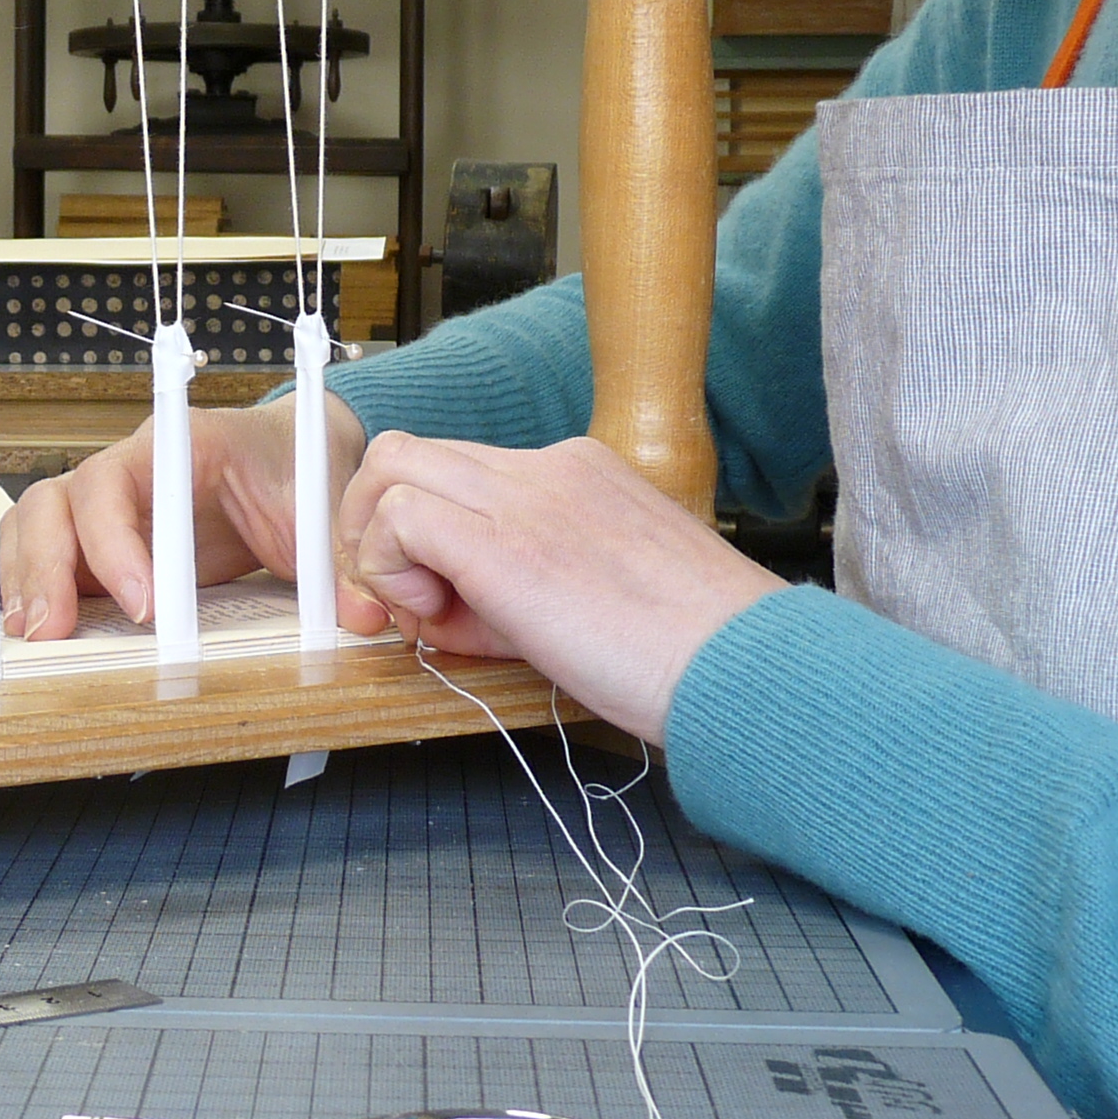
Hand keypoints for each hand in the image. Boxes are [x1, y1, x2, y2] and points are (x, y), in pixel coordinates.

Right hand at [0, 391, 368, 635]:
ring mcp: (103, 507)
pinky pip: (30, 552)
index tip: (143, 606)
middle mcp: (125, 471)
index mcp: (176, 447)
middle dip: (47, 569)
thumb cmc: (302, 472)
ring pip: (34, 528)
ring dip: (19, 580)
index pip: (120, 486)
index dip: (120, 546)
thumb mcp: (323, 511)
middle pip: (55, 504)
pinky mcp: (96, 543)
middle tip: (52, 633)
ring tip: (21, 636)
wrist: (298, 452)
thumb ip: (339, 559)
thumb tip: (368, 614)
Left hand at [336, 431, 782, 745]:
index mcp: (578, 473)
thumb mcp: (596, 597)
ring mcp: (527, 493)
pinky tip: (433, 617)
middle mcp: (548, 467)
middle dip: (377, 528)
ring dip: (377, 544)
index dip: (427, 535)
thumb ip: (514, 589)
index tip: (441, 602)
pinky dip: (388, 565)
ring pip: (392, 466)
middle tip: (407, 602)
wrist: (740, 665)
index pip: (461, 473)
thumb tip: (437, 608)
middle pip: (411, 453)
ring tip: (427, 613)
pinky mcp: (502, 539)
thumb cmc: (687, 653)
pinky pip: (398, 515)